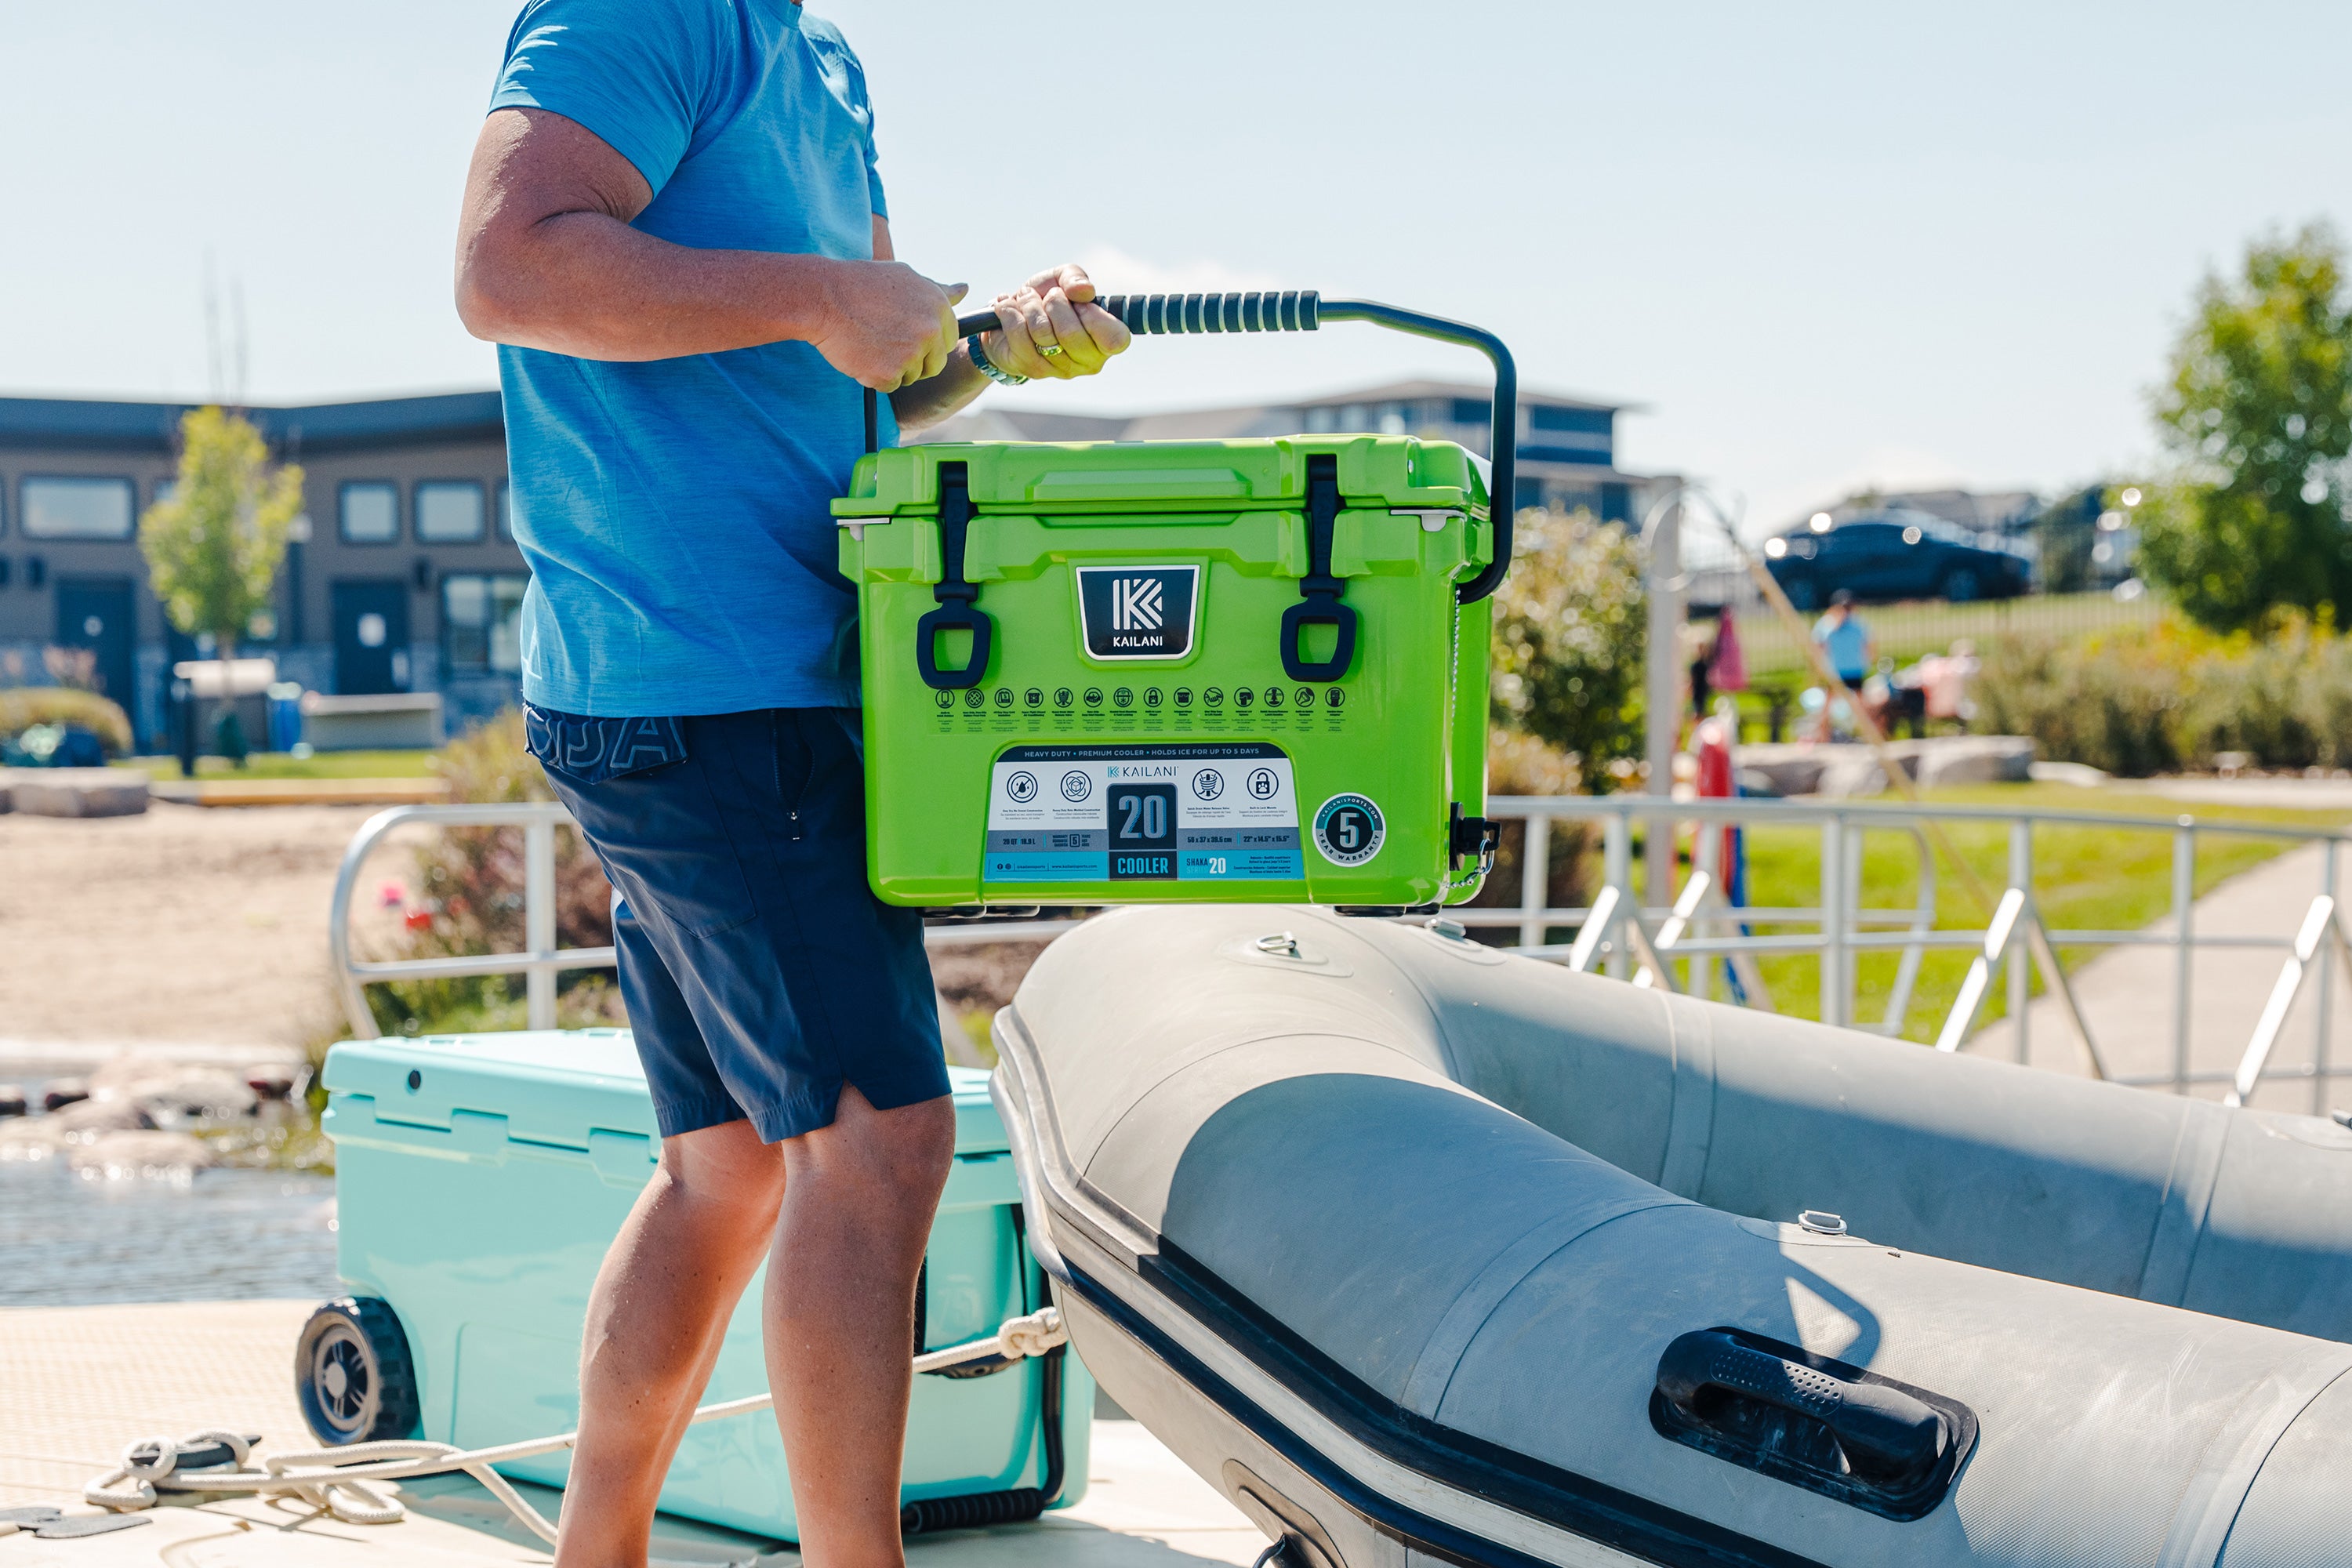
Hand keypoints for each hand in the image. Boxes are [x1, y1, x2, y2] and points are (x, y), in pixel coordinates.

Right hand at [812, 262, 963, 391]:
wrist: (822, 297)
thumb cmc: (860, 284)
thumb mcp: (904, 277)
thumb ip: (936, 290)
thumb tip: (964, 290)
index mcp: (938, 307)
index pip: (949, 340)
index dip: (927, 341)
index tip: (906, 333)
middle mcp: (930, 331)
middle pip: (935, 364)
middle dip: (915, 359)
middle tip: (886, 342)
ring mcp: (911, 354)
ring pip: (912, 376)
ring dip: (894, 368)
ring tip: (871, 342)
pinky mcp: (889, 374)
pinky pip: (890, 386)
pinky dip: (875, 377)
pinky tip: (861, 353)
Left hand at [976, 263, 1130, 380]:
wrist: (1012, 315)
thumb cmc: (1045, 297)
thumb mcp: (1062, 278)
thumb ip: (1075, 278)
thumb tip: (1083, 290)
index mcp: (1107, 340)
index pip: (1115, 339)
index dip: (1094, 316)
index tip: (1080, 303)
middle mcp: (1090, 361)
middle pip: (1070, 333)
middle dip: (1053, 303)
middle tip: (1048, 296)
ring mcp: (1062, 370)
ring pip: (1043, 333)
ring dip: (1029, 305)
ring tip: (1027, 299)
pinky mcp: (1035, 371)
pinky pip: (1020, 337)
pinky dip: (1011, 314)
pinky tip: (1009, 309)